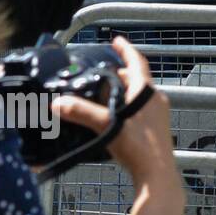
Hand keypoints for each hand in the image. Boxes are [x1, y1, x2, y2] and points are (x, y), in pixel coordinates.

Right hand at [53, 37, 177, 186]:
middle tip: (101, 71)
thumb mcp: (107, 126)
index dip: (126, 50)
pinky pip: (138, 109)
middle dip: (119, 73)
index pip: (137, 62)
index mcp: (146, 92)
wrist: (157, 175)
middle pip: (136, 79)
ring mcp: (157, 115)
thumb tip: (58, 103)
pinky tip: (112, 116)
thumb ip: (82, 113)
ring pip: (137, 95)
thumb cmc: (137, 146)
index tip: (116, 40)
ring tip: (101, 92)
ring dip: (121, 91)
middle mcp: (155, 100)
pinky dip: (125, 105)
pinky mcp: (154, 129)